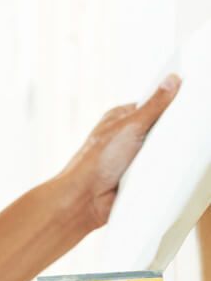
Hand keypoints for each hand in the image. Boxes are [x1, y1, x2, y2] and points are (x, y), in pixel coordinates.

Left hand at [59, 74, 180, 230]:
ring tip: (185, 149)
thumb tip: (171, 80)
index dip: (171, 103)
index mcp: (119, 118)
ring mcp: (130, 157)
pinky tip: (174, 168)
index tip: (193, 98)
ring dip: (169, 152)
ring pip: (161, 150)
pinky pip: (158, 170)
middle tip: (194, 126)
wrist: (85, 200)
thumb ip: (154, 105)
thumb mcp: (130, 126)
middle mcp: (124, 136)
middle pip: (160, 128)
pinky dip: (164, 170)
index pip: (152, 104)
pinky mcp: (135, 176)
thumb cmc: (97, 161)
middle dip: (174, 130)